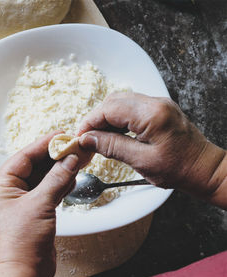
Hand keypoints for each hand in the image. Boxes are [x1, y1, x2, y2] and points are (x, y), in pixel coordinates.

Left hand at [0, 132, 86, 276]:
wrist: (23, 272)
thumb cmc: (20, 243)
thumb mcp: (40, 205)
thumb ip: (56, 179)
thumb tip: (69, 159)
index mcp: (1, 186)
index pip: (24, 157)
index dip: (43, 144)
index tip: (60, 136)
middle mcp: (10, 193)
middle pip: (34, 166)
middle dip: (54, 156)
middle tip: (73, 146)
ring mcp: (22, 203)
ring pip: (43, 179)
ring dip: (60, 169)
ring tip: (77, 158)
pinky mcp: (35, 213)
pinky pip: (48, 192)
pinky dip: (61, 184)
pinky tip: (72, 177)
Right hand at [77, 92, 226, 207]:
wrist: (204, 169)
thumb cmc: (178, 169)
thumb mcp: (141, 161)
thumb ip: (112, 147)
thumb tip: (87, 139)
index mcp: (152, 115)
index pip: (109, 109)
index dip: (90, 122)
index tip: (79, 137)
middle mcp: (155, 103)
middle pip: (113, 101)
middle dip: (96, 119)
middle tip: (87, 139)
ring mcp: (158, 104)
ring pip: (120, 102)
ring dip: (105, 118)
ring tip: (99, 138)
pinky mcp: (159, 109)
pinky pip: (131, 107)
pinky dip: (117, 118)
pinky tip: (114, 134)